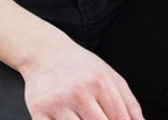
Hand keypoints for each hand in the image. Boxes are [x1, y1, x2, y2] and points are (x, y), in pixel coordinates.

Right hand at [21, 37, 142, 119]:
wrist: (45, 53)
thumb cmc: (81, 67)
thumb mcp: (109, 76)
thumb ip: (129, 102)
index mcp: (99, 82)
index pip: (119, 118)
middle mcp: (79, 92)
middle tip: (102, 119)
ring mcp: (58, 103)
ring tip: (88, 118)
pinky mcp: (39, 111)